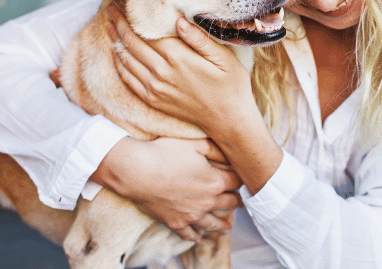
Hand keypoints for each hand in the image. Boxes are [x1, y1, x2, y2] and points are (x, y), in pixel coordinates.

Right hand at [91, 136, 240, 241]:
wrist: (136, 172)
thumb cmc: (165, 154)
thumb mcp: (195, 144)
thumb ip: (216, 149)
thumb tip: (231, 153)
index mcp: (215, 181)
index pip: (237, 181)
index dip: (242, 178)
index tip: (245, 178)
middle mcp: (207, 202)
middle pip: (230, 203)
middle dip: (237, 201)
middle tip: (242, 202)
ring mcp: (191, 215)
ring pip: (212, 223)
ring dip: (222, 225)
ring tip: (228, 228)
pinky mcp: (175, 222)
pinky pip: (188, 234)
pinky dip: (195, 236)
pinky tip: (198, 237)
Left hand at [106, 5, 256, 135]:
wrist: (228, 120)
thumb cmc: (231, 85)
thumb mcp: (224, 58)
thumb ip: (199, 39)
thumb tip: (178, 20)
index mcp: (179, 58)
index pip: (146, 32)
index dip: (131, 17)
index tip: (123, 3)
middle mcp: (162, 73)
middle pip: (131, 44)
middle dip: (119, 24)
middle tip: (110, 9)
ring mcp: (154, 88)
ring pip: (126, 60)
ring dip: (115, 42)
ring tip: (109, 26)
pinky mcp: (153, 100)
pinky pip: (128, 79)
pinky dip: (119, 64)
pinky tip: (117, 54)